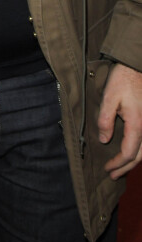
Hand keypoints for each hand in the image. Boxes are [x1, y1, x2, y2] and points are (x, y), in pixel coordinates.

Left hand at [98, 63, 141, 179]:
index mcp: (137, 124)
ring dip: (134, 161)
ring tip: (121, 168)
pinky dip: (139, 151)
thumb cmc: (124, 80)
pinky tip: (132, 152)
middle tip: (113, 175)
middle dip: (126, 167)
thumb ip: (105, 120)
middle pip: (139, 156)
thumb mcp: (109, 97)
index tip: (107, 168)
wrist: (137, 66)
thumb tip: (104, 139)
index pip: (129, 152)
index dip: (118, 163)